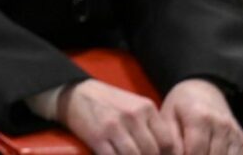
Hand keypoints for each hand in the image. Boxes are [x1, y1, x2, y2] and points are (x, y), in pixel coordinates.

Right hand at [57, 78, 179, 154]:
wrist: (75, 94)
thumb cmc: (109, 102)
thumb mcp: (134, 105)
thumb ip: (151, 125)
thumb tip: (167, 152)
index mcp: (145, 107)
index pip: (167, 141)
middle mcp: (132, 116)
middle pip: (152, 151)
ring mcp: (113, 126)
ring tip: (127, 154)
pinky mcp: (97, 137)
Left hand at [161, 79, 242, 154]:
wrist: (203, 92)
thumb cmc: (180, 106)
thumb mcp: (167, 117)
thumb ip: (170, 140)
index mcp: (200, 117)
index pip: (195, 152)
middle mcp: (221, 124)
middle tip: (186, 153)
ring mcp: (234, 132)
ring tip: (196, 151)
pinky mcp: (241, 139)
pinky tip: (208, 152)